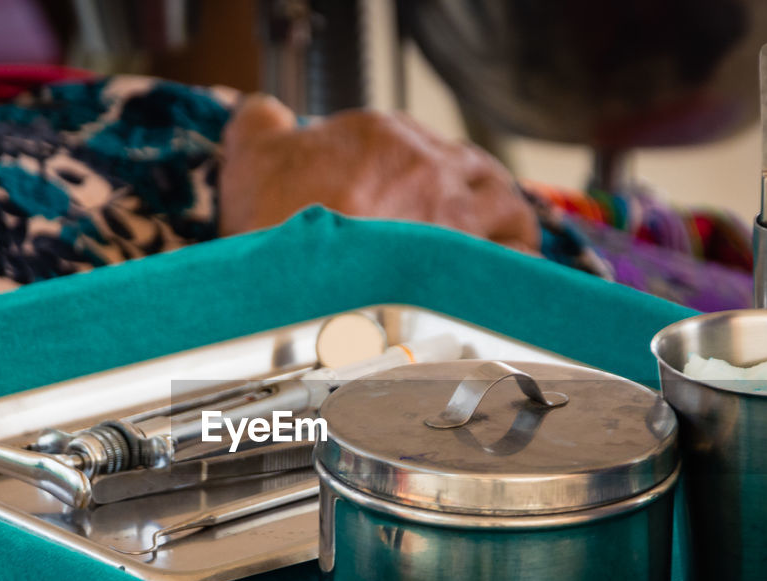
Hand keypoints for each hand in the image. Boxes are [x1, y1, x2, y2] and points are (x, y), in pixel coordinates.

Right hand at [219, 94, 539, 252]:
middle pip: (471, 169)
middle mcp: (429, 167)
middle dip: (468, 193)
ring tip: (491, 250)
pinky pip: (516, 259)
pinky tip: (503, 282)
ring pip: (505, 205)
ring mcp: (456, 215)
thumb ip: (261, 120)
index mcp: (384, 136)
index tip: (399, 200)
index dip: (412, 172)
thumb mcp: (250, 152)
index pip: (415, 143)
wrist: (290, 282)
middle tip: (457, 223)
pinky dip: (516, 267)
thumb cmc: (270, 225)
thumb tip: (266, 112)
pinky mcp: (471, 262)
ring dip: (503, 224)